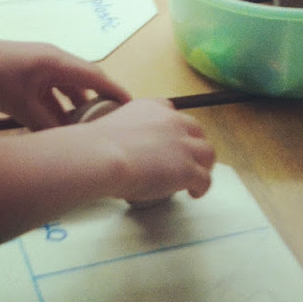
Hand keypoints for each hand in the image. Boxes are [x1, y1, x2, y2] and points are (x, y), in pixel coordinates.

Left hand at [0, 39, 130, 129]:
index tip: (132, 104)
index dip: (115, 91)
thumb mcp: (21, 106)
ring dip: (77, 102)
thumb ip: (47, 124)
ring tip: (86, 123)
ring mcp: (43, 63)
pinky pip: (54, 85)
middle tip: (112, 117)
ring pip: (69, 84)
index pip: (95, 76)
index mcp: (57, 62)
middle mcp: (55, 59)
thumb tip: (66, 141)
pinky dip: (60, 101)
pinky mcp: (32, 69)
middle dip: (100, 98)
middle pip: (86, 79)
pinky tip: (58, 119)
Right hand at [88, 99, 215, 201]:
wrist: (100, 156)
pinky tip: (194, 193)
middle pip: (196, 130)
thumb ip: (124, 133)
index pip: (171, 111)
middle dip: (194, 144)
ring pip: (207, 152)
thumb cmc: (95, 147)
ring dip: (203, 164)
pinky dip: (201, 187)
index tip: (170, 138)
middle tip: (187, 159)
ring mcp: (182, 145)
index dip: (174, 127)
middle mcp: (171, 122)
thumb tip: (121, 149)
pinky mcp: (187, 168)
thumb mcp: (111, 127)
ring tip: (196, 177)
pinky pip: (205, 178)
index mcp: (151, 108)